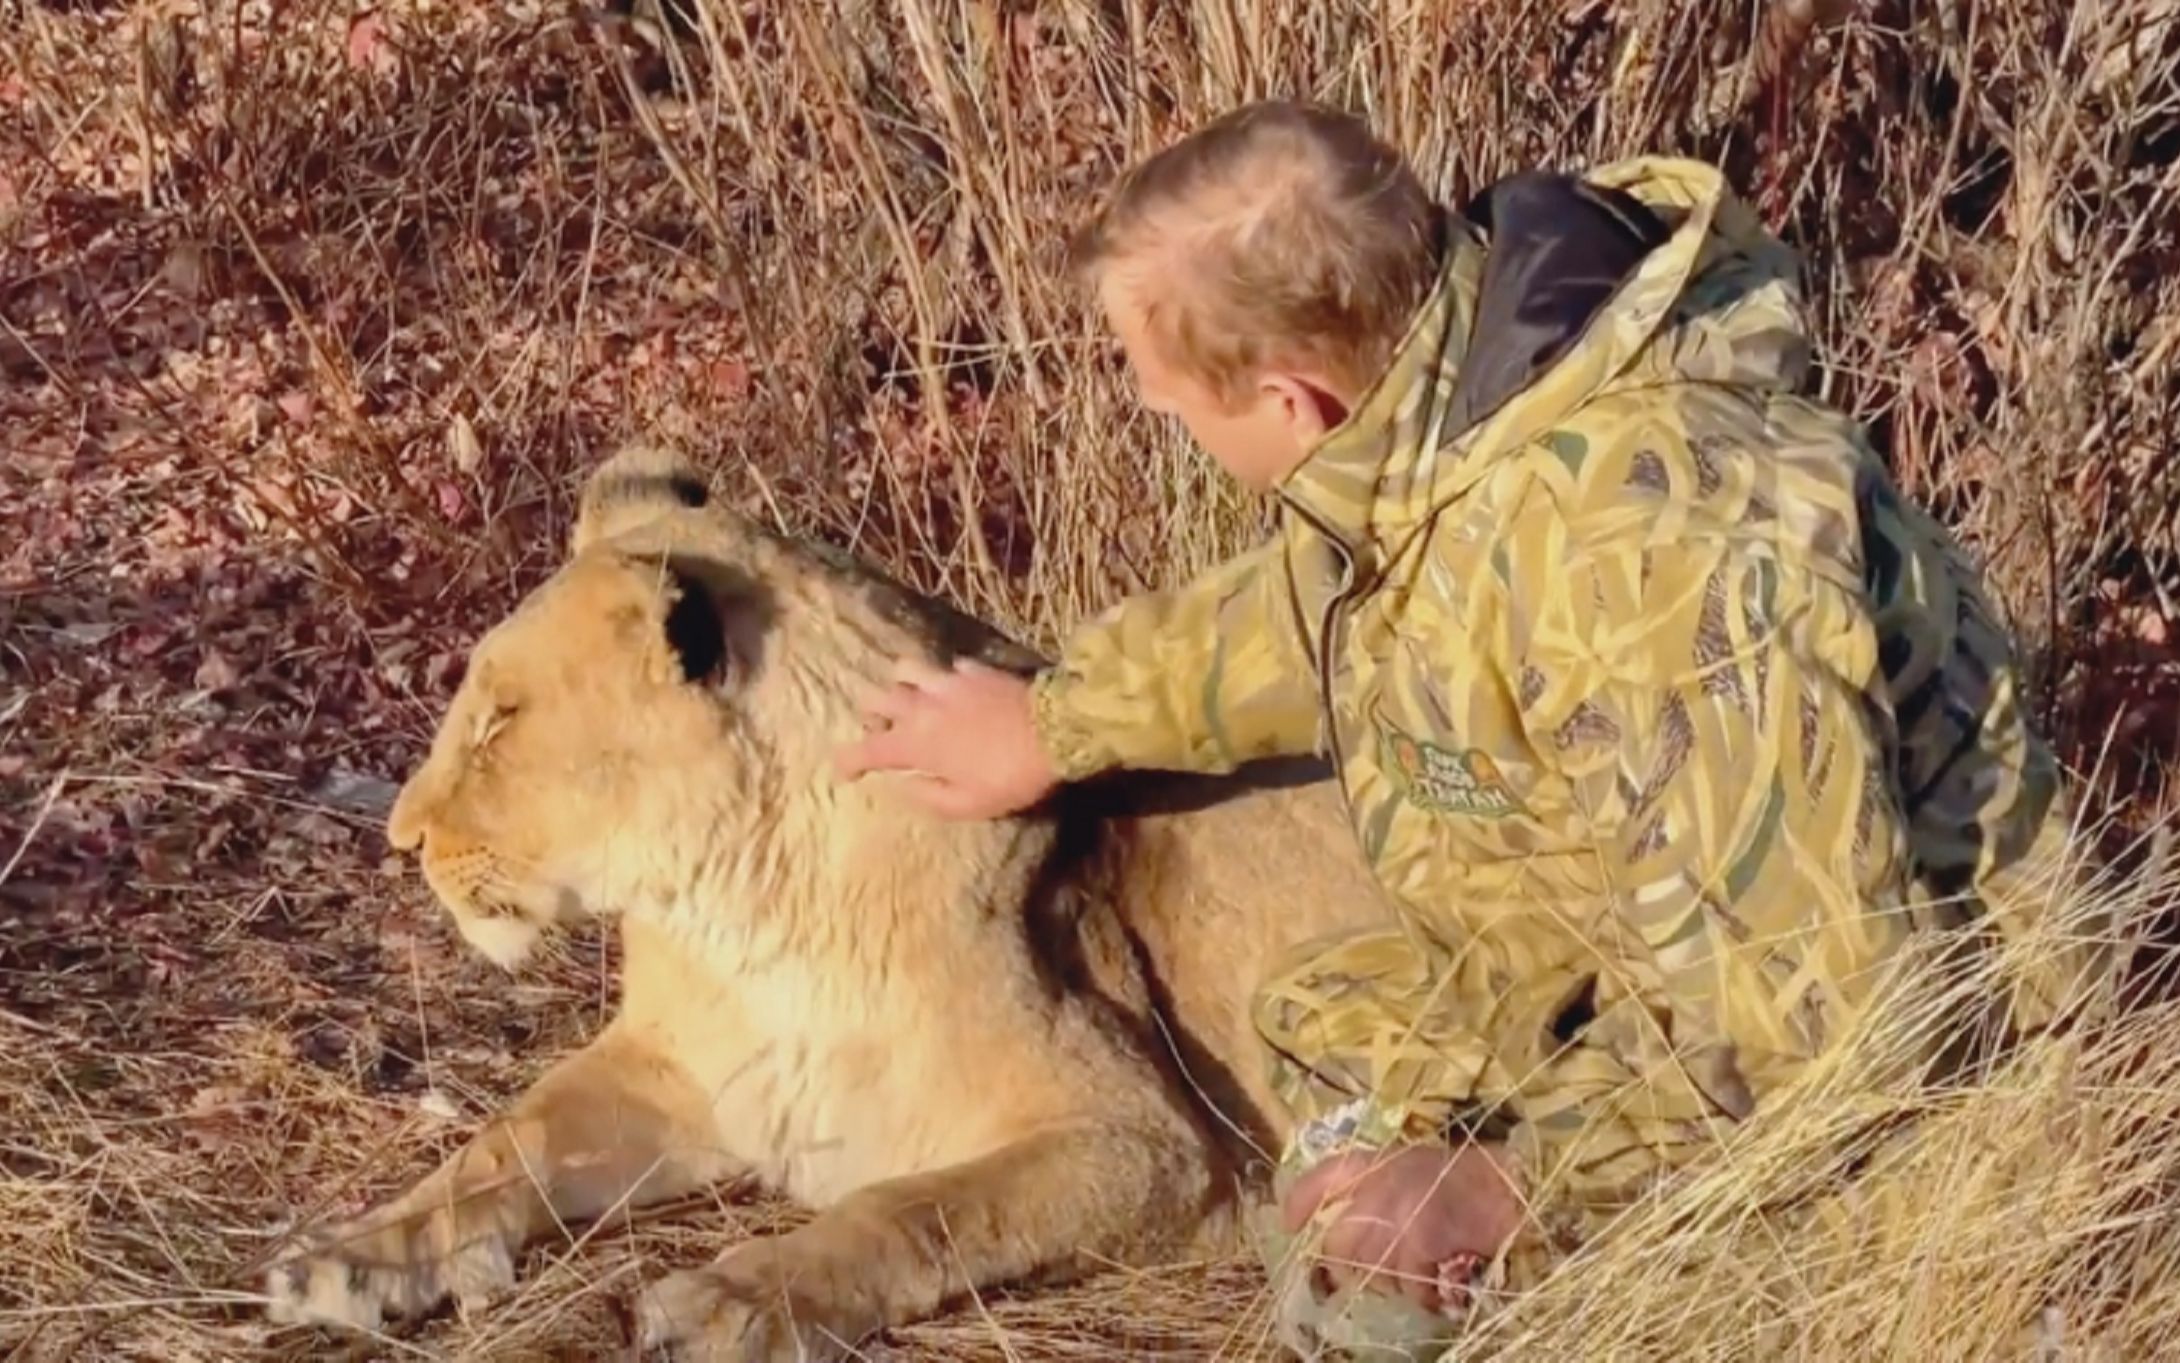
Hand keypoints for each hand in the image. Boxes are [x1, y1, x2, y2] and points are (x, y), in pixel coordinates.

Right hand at [832, 657, 1059, 819]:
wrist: (1055, 731)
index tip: (845, 772)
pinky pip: (946, 667)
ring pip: (904, 670)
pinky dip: (943, 679)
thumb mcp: (967, 805)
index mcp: (915, 744)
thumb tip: (902, 786)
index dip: (847, 761)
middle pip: (875, 699)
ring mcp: (947, 682)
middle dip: (871, 717)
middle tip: (884, 732)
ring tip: (912, 701)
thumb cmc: (1009, 776)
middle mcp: (922, 707)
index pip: (865, 749)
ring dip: (900, 686)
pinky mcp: (973, 670)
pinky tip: (955, 692)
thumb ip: (927, 797)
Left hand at [1280, 1142, 1521, 1313]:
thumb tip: (1343, 1234)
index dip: (1301, 1202)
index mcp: (1374, 1160)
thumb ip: (1376, 1188)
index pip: (1323, 1177)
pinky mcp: (1419, 1239)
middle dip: (1352, 1266)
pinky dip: (1421, 1293)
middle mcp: (1376, 1184)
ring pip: (1371, 1269)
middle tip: (1378, 1273)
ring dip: (1392, 1282)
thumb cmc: (1469, 1176)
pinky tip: (1437, 1288)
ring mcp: (1395, 1212)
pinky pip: (1407, 1284)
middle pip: (1338, 1242)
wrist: (1515, 1184)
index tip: (1289, 1225)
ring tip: (1417, 1276)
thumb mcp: (1414, 1166)